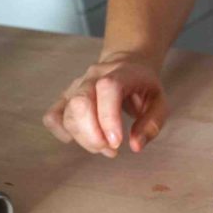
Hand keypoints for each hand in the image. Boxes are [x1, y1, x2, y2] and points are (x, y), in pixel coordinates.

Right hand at [42, 52, 167, 157]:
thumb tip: (135, 146)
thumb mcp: (160, 102)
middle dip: (93, 135)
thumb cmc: (143, 86)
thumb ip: (151, 124)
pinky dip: (61, 132)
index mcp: (120, 73)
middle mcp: (93, 77)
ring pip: (67, 113)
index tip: (116, 142)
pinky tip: (79, 138)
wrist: (127, 63)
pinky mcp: (65, 97)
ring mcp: (76, 86)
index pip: (108, 89)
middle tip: (112, 149)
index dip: (109, 117)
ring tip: (105, 147)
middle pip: (80, 103)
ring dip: (84, 139)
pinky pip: (52, 116)